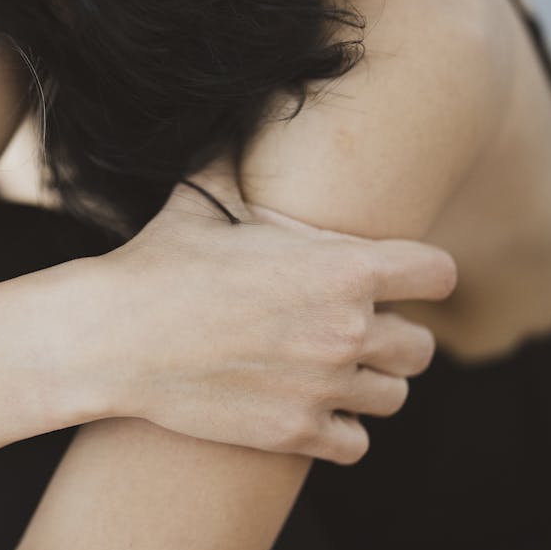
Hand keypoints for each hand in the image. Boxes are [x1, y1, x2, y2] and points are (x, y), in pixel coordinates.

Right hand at [89, 167, 452, 464]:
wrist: (112, 337)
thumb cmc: (156, 263)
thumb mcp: (200, 201)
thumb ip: (235, 161)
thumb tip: (242, 106)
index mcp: (341, 268)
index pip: (438, 274)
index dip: (419, 274)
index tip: (395, 279)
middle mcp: (347, 331)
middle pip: (420, 347)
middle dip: (392, 336)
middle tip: (349, 328)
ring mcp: (323, 387)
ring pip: (392, 396)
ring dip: (367, 383)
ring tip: (329, 370)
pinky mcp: (295, 432)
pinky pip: (357, 443)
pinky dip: (339, 429)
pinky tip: (308, 407)